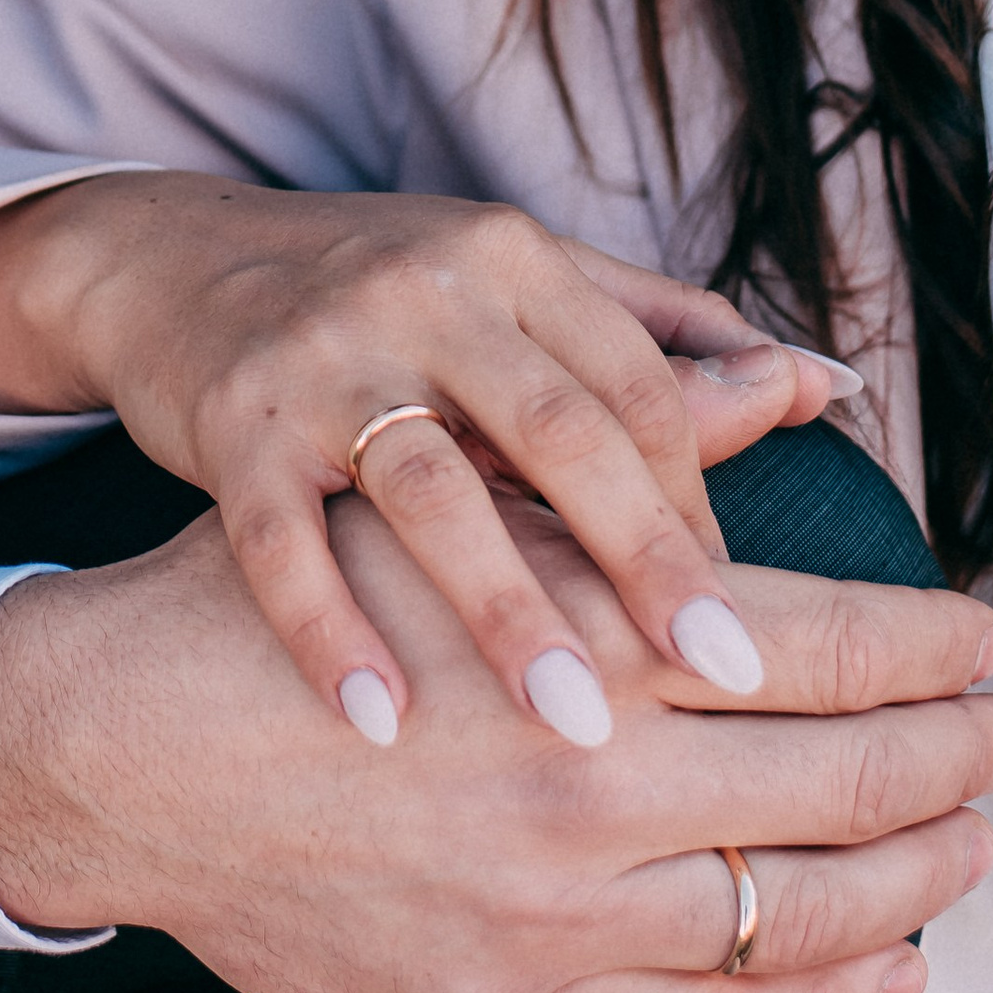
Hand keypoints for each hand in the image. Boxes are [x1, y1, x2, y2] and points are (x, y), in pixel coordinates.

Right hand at [0, 171, 860, 742]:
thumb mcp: (517, 291)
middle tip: (725, 678)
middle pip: (559, 430)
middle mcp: (429, 293)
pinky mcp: (231, 419)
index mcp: (516, 262)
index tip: (749, 631)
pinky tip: (381, 724)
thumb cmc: (383, 294)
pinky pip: (283, 537)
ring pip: (430, 489)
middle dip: (645, 559)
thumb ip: (661, 337)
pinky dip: (331, 630)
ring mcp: (322, 355)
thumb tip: (821, 383)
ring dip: (506, 611)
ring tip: (577, 732)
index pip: (635, 386)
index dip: (696, 504)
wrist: (172, 260)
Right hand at [0, 488, 992, 992]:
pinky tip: (887, 971)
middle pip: (845, 780)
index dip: (932, 643)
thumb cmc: (308, 581)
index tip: (987, 635)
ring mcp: (549, 912)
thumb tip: (792, 377)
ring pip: (802, 913)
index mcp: (587, 627)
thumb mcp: (467, 488)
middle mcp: (586, 777)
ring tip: (969, 843)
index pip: (828, 644)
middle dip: (955, 757)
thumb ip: (638, 447)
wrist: (125, 743)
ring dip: (915, 880)